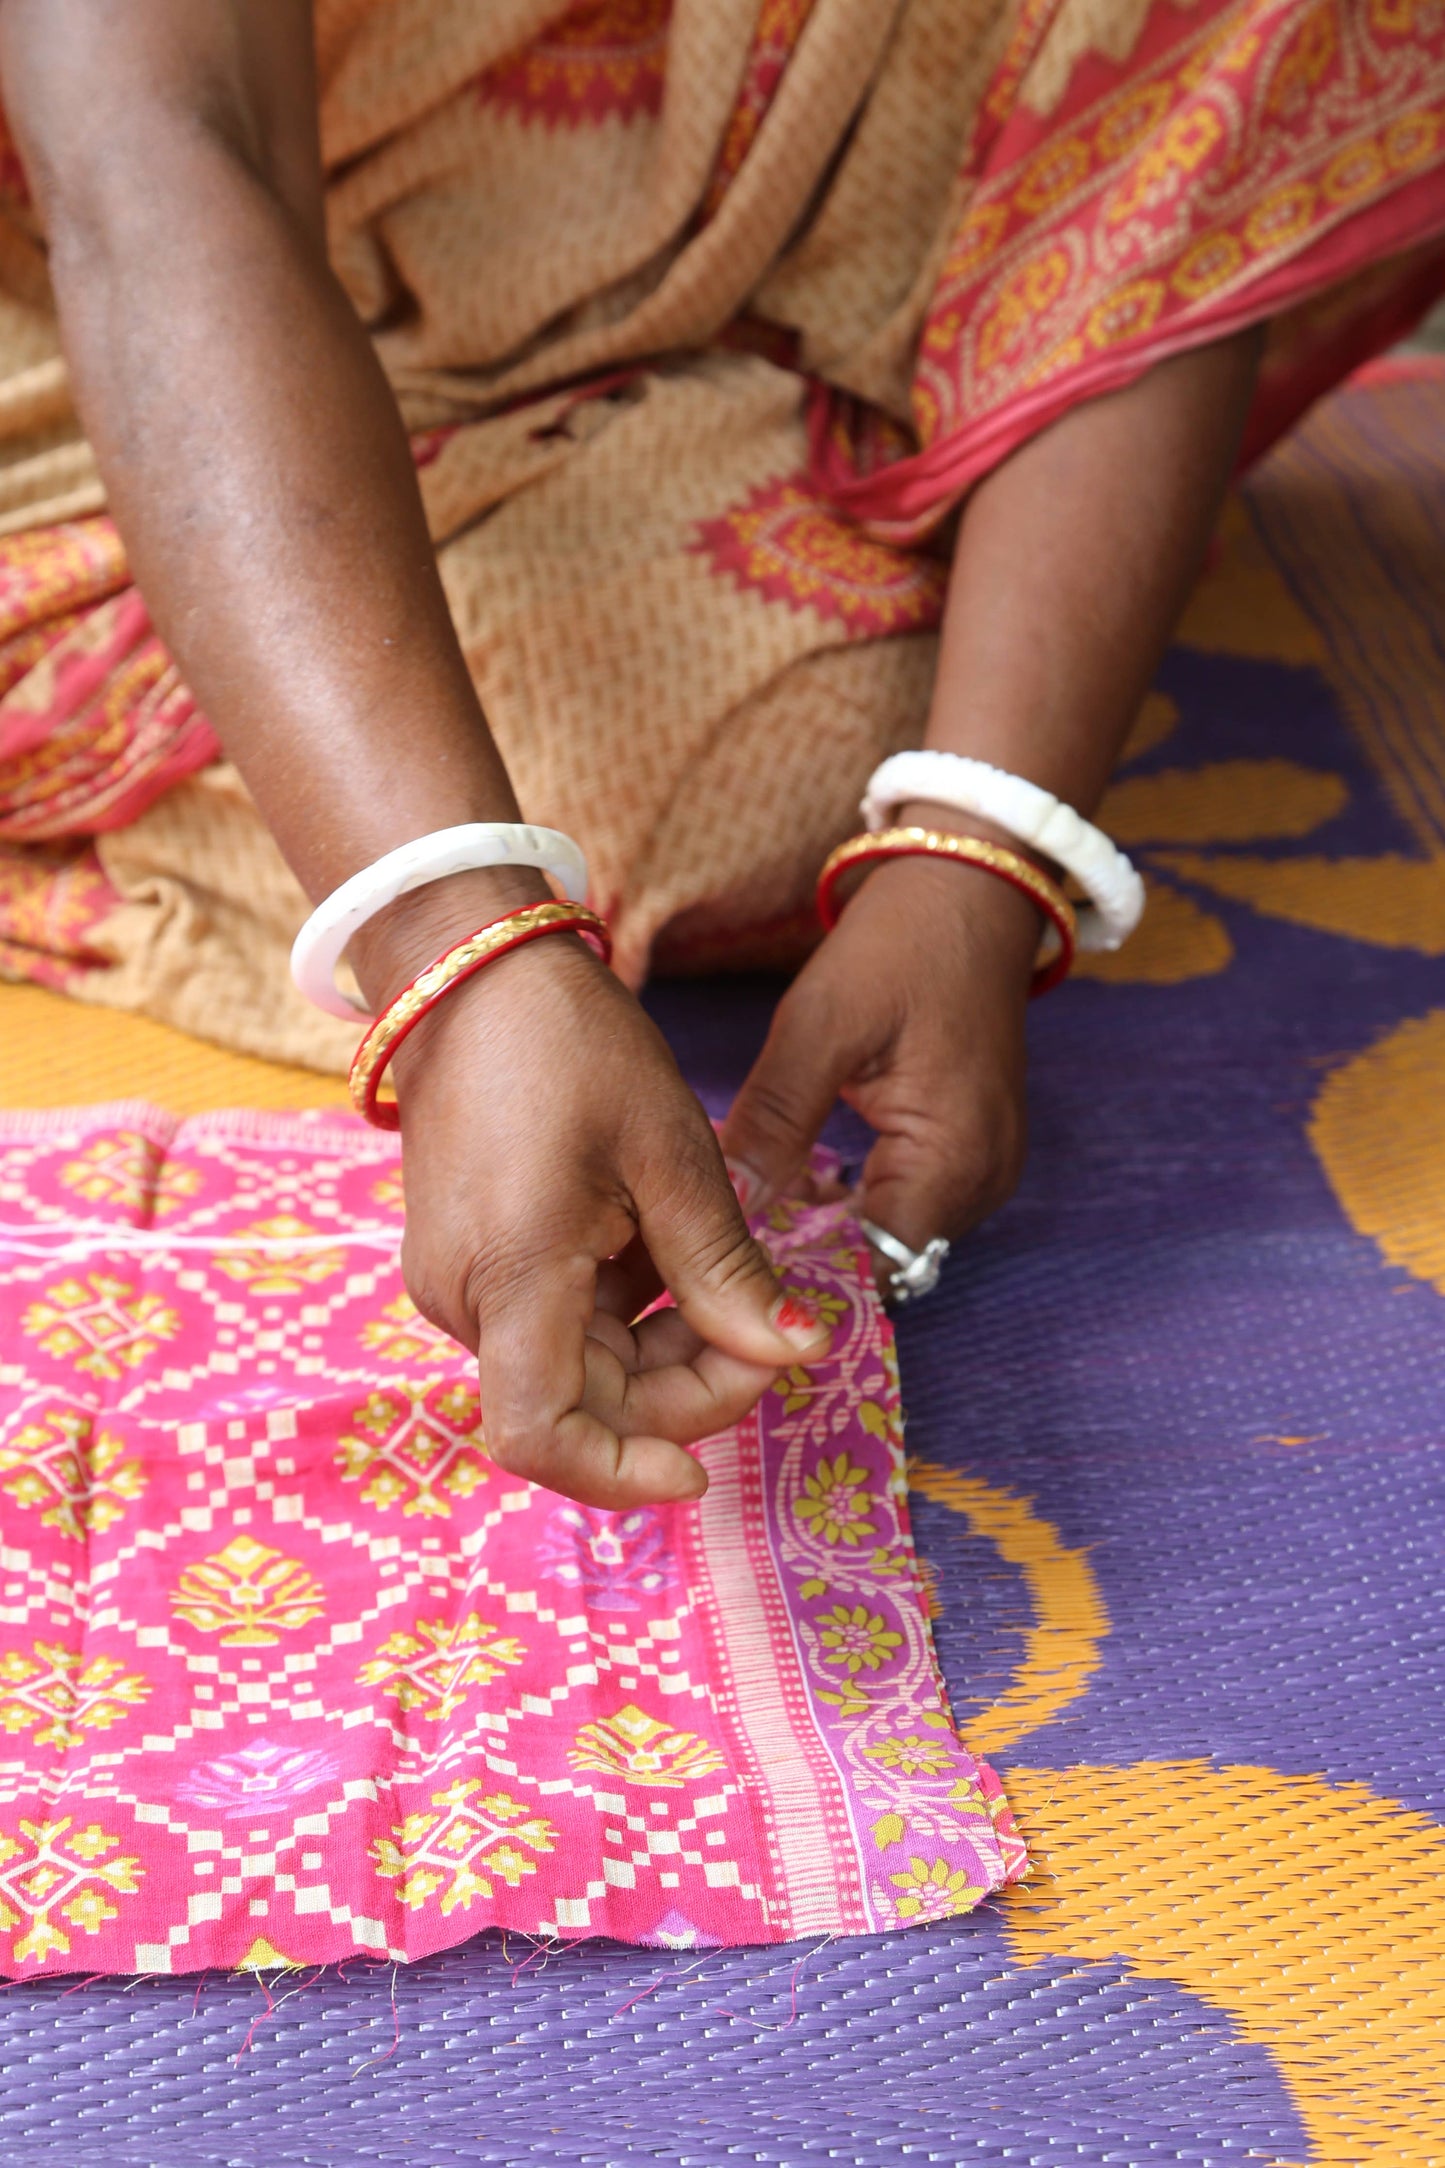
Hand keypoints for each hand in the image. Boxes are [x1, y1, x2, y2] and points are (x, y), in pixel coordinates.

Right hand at [353, 871, 830, 1510]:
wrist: (473, 971)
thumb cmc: (570, 1046)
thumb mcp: (671, 1155)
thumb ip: (723, 1271)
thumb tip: (791, 1354)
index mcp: (508, 1275)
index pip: (541, 1439)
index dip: (622, 1475)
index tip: (701, 1471)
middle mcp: (464, 1298)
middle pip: (578, 1407)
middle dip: (680, 1393)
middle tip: (768, 1332)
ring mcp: (458, 1281)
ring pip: (572, 1369)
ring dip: (658, 1352)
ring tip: (727, 1275)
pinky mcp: (469, 1260)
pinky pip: (551, 1324)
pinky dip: (623, 1316)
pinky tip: (667, 1254)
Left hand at [721, 839, 1038, 1272]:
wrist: (969, 891)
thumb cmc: (902, 945)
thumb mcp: (821, 1025)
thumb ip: (774, 1121)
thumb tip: (726, 1202)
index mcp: (954, 1158)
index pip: (876, 1266)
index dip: (802, 1273)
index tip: (729, 1262)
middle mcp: (983, 1182)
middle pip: (886, 1262)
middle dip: (808, 1255)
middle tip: (725, 1235)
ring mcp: (985, 1170)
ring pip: (893, 1237)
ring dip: (828, 1228)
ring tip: (753, 1207)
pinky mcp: (973, 1151)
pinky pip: (907, 1203)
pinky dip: (854, 1200)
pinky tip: (799, 1177)